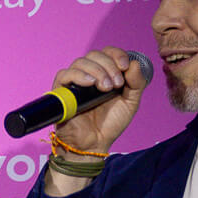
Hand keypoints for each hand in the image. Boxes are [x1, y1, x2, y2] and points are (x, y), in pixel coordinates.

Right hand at [50, 45, 150, 159]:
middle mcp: (88, 75)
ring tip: (105, 88)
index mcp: (104, 73)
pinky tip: (89, 83)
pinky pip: (64, 75)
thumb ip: (137, 83)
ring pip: (80, 62)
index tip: (125, 66)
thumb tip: (135, 63)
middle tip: (116, 84)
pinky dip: (78, 75)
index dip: (116, 54)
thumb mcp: (131, 102)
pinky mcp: (61, 93)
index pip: (107, 53)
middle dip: (109, 65)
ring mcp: (73, 83)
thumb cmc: (110, 124)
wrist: (94, 144)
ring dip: (97, 71)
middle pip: (94, 55)